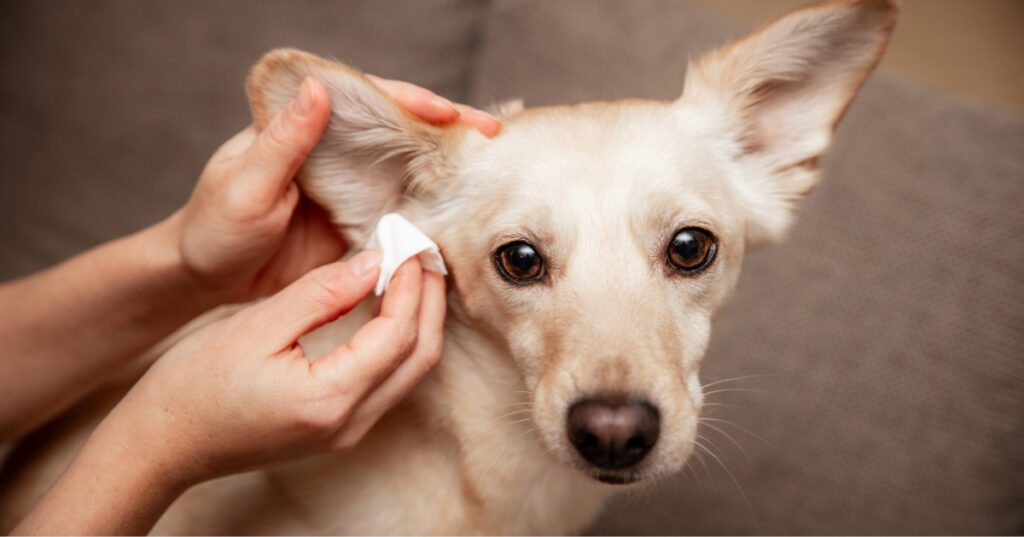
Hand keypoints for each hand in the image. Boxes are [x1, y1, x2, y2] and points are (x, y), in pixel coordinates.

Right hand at [13, 253, 445, 534]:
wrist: (162, 443)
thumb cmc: (194, 386)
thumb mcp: (257, 326)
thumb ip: (322, 294)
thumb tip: (374, 262)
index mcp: (330, 399)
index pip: (399, 334)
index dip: (410, 283)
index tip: (406, 241)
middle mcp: (349, 424)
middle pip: (420, 357)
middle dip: (429, 300)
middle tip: (422, 251)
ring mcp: (347, 432)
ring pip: (410, 371)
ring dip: (419, 319)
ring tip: (410, 270)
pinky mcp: (338, 429)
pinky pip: (389, 381)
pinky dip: (399, 340)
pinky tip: (387, 305)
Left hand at [172, 76, 497, 302]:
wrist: (209, 281)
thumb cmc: (215, 227)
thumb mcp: (244, 183)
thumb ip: (283, 141)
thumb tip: (318, 87)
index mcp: (308, 129)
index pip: (370, 101)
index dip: (413, 103)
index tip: (450, 114)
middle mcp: (339, 154)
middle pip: (402, 132)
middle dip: (448, 131)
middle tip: (493, 135)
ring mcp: (353, 191)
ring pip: (409, 172)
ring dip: (448, 172)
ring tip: (490, 173)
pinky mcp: (359, 229)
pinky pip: (403, 218)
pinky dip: (432, 218)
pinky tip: (459, 220)